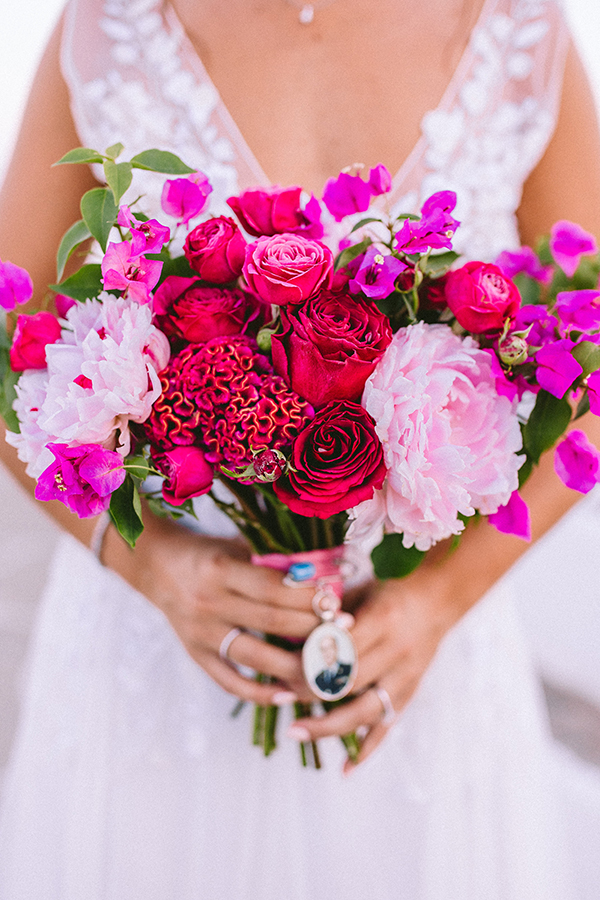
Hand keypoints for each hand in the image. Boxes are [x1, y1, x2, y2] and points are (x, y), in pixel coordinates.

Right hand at [103, 511, 319, 705]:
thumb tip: (323, 575)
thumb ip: (272, 562)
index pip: (273, 588)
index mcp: (221, 569)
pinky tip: (287, 695)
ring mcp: (201, 633)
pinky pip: (229, 681)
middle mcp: (209, 602)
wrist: (156, 566)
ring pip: (255, 657)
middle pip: (270, 622)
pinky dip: (258, 693)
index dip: (308, 597)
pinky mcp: (196, 655)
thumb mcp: (237, 547)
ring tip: (326, 670)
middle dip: (312, 630)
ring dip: (294, 667)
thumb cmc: (208, 553)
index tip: (338, 603)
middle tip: (345, 636)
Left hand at [287, 567, 458, 771]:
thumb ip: (329, 613)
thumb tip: (284, 633)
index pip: (339, 647)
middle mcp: (398, 650)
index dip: (309, 658)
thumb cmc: (389, 589)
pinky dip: (368, 749)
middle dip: (309, 690)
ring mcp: (407, 676)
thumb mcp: (360, 590)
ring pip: (366, 711)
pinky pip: (389, 725)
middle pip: (348, 681)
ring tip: (295, 731)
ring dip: (328, 725)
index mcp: (383, 619)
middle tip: (276, 694)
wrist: (438, 599)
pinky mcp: (411, 692)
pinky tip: (345, 769)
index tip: (279, 665)